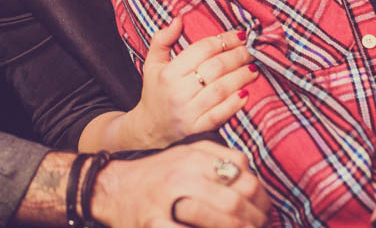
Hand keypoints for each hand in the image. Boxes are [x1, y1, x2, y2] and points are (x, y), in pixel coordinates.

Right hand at [92, 141, 269, 227]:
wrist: (112, 189)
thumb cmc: (154, 176)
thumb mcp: (184, 154)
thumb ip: (216, 157)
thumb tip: (251, 176)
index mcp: (192, 155)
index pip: (240, 169)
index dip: (259, 191)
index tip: (263, 206)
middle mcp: (182, 174)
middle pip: (237, 196)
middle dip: (256, 217)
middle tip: (261, 226)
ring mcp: (169, 201)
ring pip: (225, 216)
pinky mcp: (156, 225)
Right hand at [131, 18, 256, 147]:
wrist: (150, 131)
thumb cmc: (155, 93)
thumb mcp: (152, 64)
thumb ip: (161, 40)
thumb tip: (179, 19)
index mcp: (168, 73)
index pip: (202, 50)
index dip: (223, 40)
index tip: (239, 35)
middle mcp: (178, 92)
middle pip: (215, 68)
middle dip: (237, 56)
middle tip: (251, 50)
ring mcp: (188, 112)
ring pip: (221, 89)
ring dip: (241, 77)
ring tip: (254, 68)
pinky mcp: (197, 130)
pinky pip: (220, 114)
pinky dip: (234, 104)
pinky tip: (246, 93)